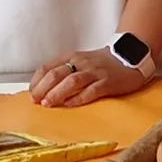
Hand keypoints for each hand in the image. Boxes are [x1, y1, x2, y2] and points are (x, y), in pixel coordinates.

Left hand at [29, 46, 154, 108]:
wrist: (130, 57)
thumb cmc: (101, 64)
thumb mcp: (79, 62)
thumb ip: (63, 72)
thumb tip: (43, 90)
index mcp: (71, 57)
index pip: (47, 67)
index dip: (36, 81)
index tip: (31, 94)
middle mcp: (80, 63)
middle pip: (56, 74)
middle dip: (43, 88)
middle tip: (36, 101)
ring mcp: (94, 72)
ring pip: (72, 81)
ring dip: (57, 93)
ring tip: (48, 104)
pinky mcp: (107, 82)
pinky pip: (91, 90)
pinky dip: (79, 98)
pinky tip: (70, 105)